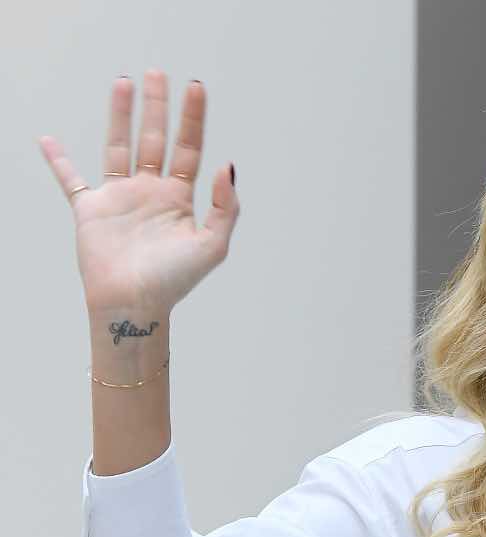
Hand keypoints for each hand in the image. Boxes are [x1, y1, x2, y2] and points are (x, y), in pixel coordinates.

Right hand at [39, 69, 238, 312]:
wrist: (134, 304)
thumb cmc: (175, 280)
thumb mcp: (213, 244)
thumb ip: (226, 205)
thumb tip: (228, 164)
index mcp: (180, 198)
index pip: (189, 148)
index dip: (193, 118)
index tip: (195, 88)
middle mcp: (150, 192)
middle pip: (155, 139)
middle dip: (157, 106)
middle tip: (157, 73)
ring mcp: (120, 198)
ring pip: (118, 147)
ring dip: (120, 116)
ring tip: (123, 83)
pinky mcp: (90, 210)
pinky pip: (71, 180)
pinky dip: (58, 161)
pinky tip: (48, 140)